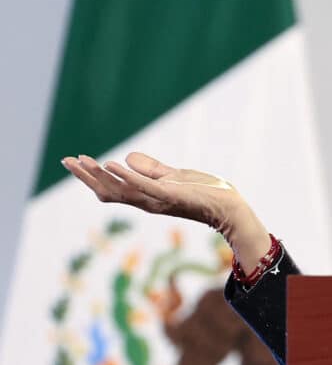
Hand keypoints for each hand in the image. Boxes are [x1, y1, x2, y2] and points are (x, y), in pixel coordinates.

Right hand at [62, 152, 270, 266]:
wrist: (231, 207)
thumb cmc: (205, 193)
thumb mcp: (175, 176)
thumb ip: (152, 169)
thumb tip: (125, 157)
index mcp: (147, 197)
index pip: (112, 189)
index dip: (92, 177)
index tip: (74, 160)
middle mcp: (148, 202)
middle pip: (109, 192)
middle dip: (86, 177)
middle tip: (67, 160)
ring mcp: (159, 200)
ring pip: (121, 190)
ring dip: (99, 176)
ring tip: (81, 161)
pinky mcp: (172, 195)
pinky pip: (145, 187)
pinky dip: (128, 176)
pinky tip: (112, 163)